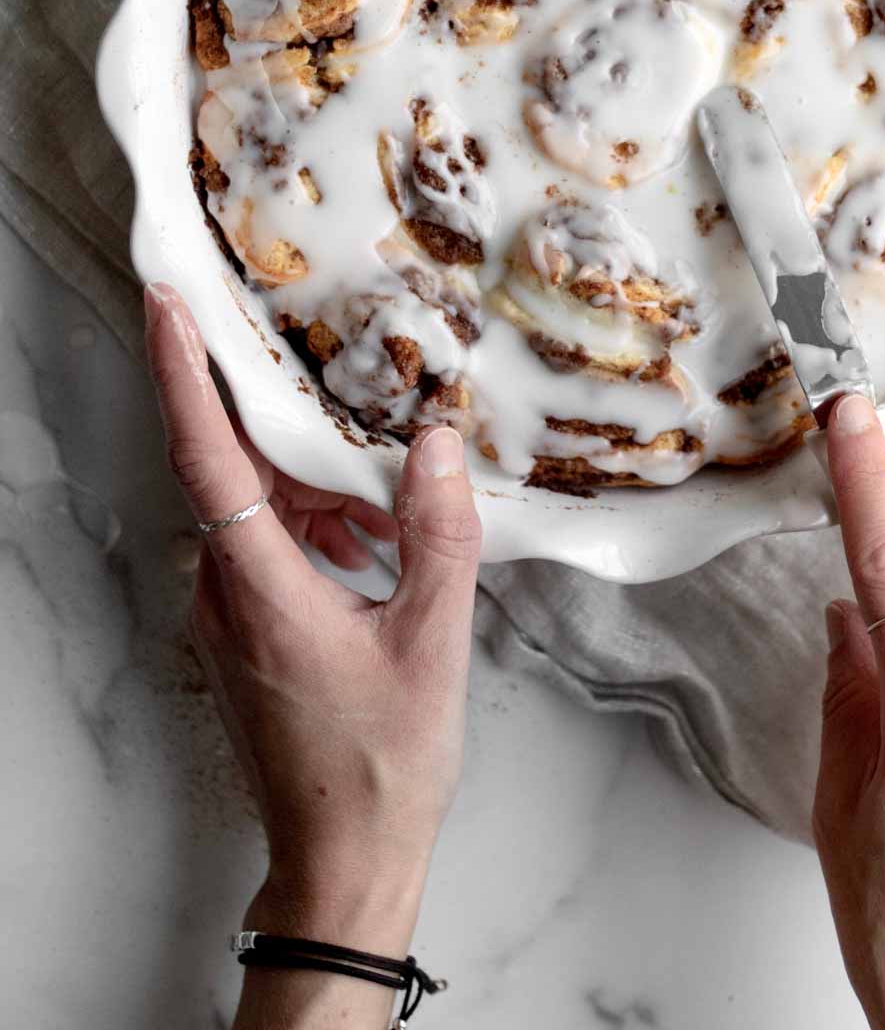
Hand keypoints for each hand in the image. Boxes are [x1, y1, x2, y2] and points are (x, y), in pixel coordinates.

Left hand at [145, 282, 480, 1025]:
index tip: (167, 303)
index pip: (205, 457)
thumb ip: (437, 536)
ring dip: (322, 491)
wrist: (344, 861)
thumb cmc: (384, 766)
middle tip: (342, 378)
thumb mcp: (433, 643)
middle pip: (238, 471)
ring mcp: (227, 616)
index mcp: (260, 589)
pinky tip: (380, 546)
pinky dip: (320, 528)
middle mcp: (224, 595)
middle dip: (294, 429)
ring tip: (393, 499)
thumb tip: (434, 446)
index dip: (183, 373)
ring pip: (259, 510)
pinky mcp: (244, 631)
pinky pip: (268, 546)